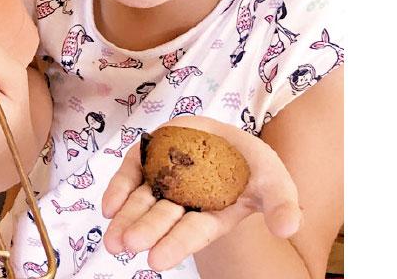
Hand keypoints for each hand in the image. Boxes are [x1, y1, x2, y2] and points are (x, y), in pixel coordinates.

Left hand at [101, 115, 301, 270]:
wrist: (229, 137)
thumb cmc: (253, 165)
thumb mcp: (274, 180)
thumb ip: (281, 203)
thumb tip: (288, 227)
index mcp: (213, 213)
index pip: (193, 231)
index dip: (176, 244)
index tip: (156, 260)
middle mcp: (185, 201)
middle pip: (162, 217)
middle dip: (145, 230)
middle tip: (126, 245)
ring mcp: (164, 179)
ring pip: (141, 201)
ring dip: (125, 218)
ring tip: (112, 237)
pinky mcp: (149, 158)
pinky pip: (131, 174)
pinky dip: (118, 189)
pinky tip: (108, 207)